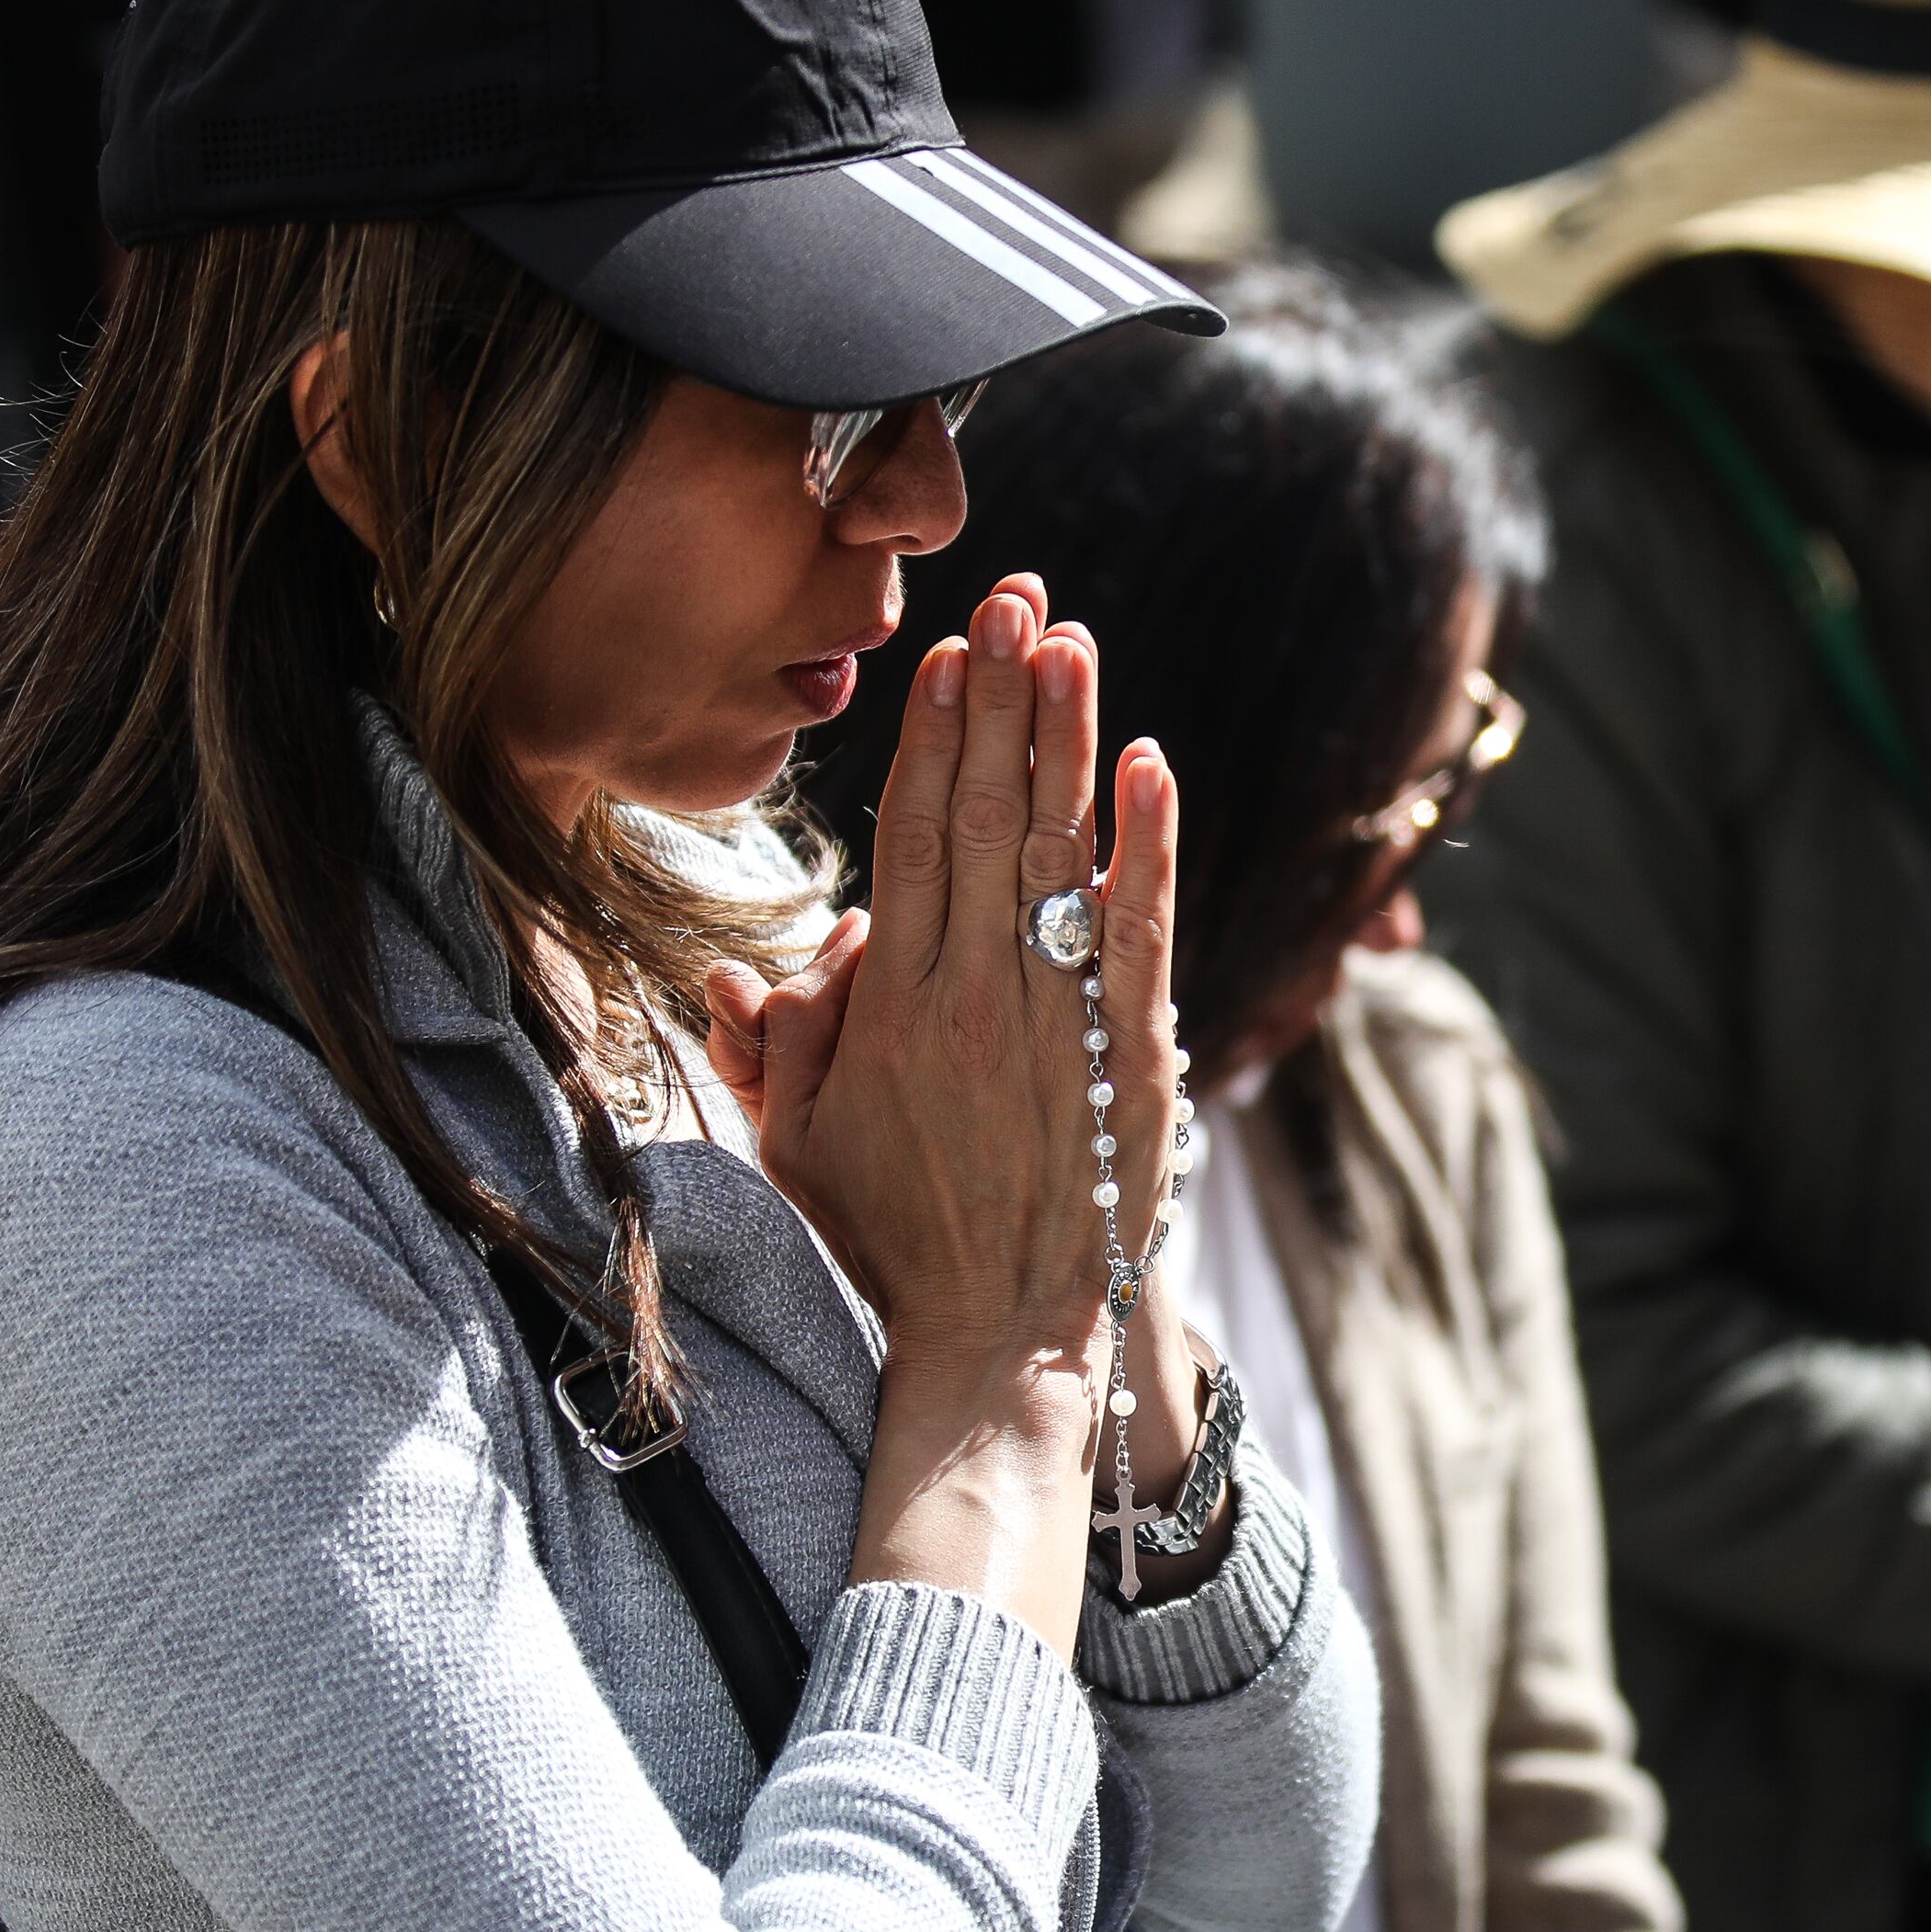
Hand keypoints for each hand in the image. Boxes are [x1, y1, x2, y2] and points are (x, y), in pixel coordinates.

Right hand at [719, 577, 1193, 1653]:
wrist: (1008, 1333)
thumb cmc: (898, 1234)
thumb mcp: (802, 1140)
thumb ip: (783, 1037)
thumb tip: (782, 952)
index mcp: (896, 1010)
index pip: (916, 841)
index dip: (933, 740)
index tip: (946, 654)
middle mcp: (979, 998)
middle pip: (991, 818)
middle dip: (1003, 701)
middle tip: (1017, 598)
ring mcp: (1061, 1022)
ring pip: (1064, 852)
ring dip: (1068, 738)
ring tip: (1071, 639)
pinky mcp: (1134, 1052)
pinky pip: (1142, 928)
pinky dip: (1148, 844)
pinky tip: (1147, 763)